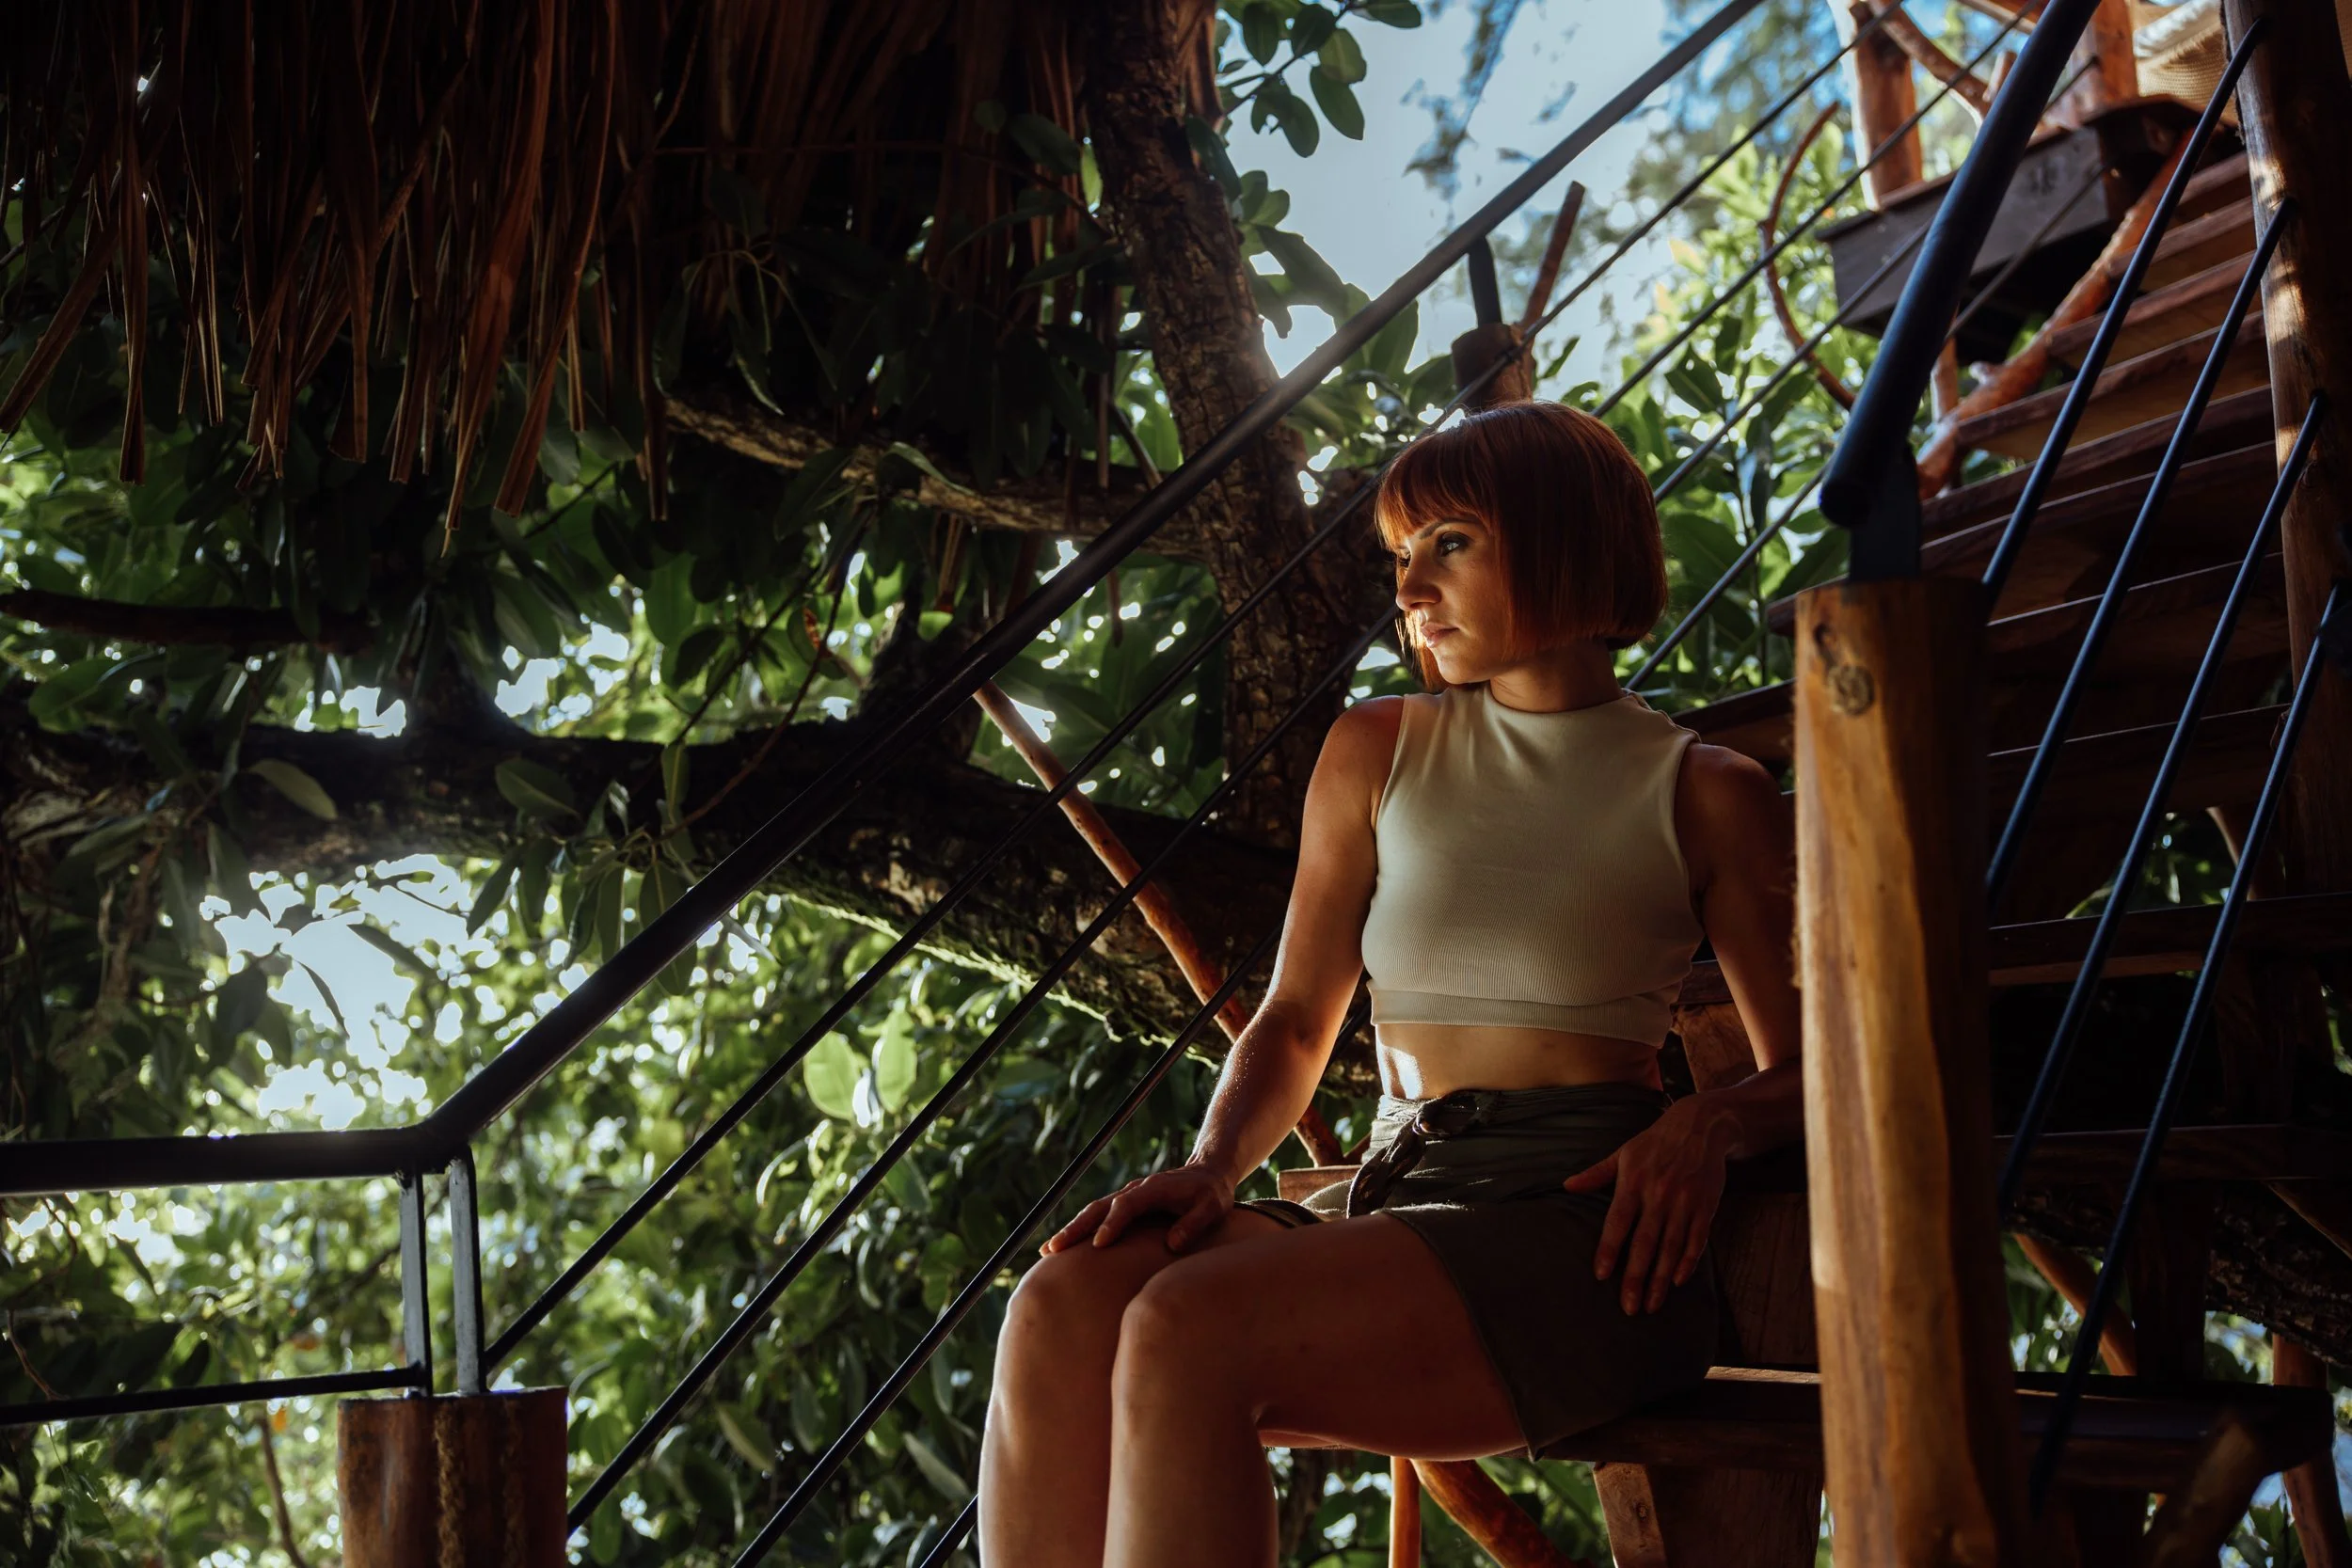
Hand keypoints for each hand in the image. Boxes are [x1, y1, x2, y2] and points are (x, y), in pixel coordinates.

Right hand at [1040, 1164, 1236, 1255]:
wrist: (1207, 1172)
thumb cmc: (1211, 1193)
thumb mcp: (1212, 1207)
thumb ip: (1194, 1223)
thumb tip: (1172, 1245)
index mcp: (1153, 1189)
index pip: (1127, 1206)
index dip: (1112, 1224)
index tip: (1098, 1245)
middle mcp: (1135, 1191)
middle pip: (1099, 1207)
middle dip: (1076, 1228)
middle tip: (1054, 1250)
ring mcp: (1127, 1197)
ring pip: (1092, 1212)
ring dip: (1071, 1230)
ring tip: (1047, 1252)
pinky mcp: (1125, 1206)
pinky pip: (1097, 1216)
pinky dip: (1079, 1229)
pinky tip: (1063, 1247)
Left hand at [1562, 1096, 1732, 1314]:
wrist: (1700, 1126)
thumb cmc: (1655, 1142)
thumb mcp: (1623, 1152)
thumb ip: (1597, 1174)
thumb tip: (1567, 1185)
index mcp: (1634, 1182)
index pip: (1618, 1222)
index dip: (1610, 1249)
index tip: (1601, 1276)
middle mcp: (1659, 1195)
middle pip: (1645, 1243)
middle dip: (1636, 1277)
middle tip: (1629, 1307)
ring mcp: (1684, 1202)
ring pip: (1671, 1247)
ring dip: (1662, 1279)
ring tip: (1652, 1305)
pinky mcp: (1706, 1207)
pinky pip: (1697, 1240)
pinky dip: (1689, 1262)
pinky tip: (1679, 1281)